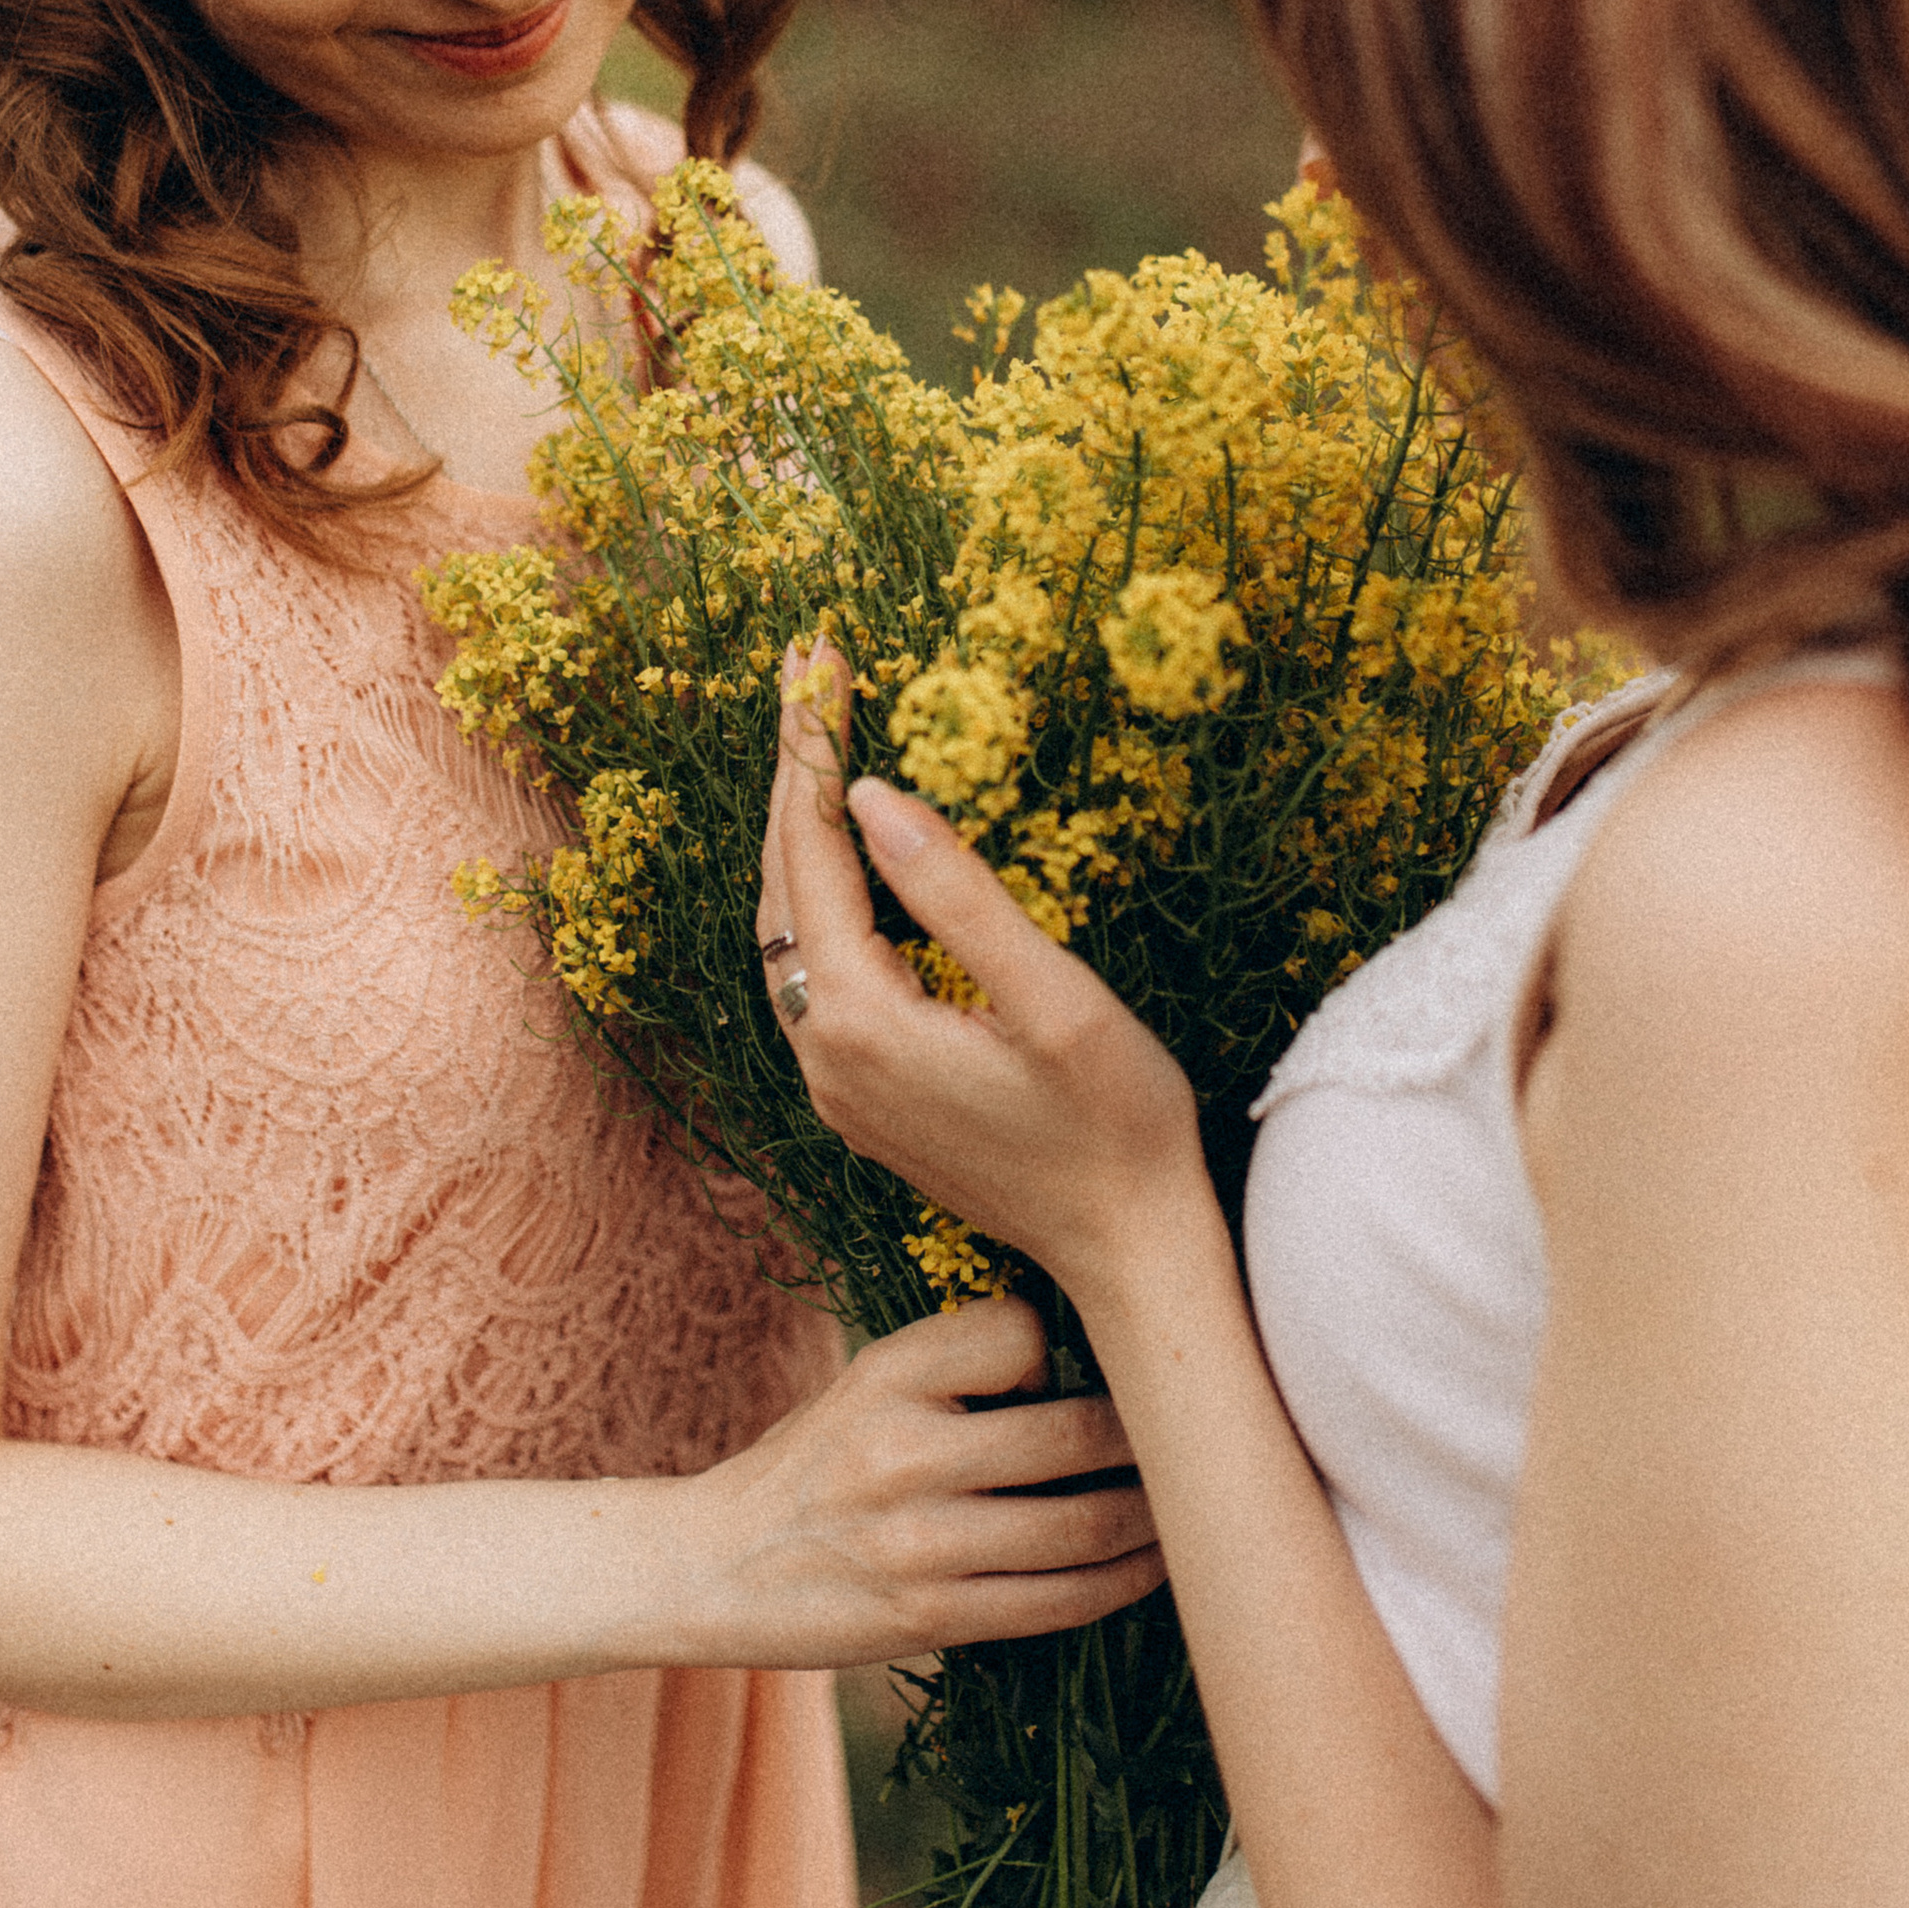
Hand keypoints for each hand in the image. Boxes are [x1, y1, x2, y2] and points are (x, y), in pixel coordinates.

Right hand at [690, 1292, 1163, 1663]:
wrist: (715, 1567)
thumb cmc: (817, 1461)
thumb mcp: (872, 1379)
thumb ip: (967, 1360)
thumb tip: (1104, 1349)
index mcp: (888, 1374)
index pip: (1025, 1334)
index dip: (1070, 1348)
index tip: (1085, 1366)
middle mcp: (902, 1453)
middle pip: (1075, 1436)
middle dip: (1156, 1439)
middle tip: (1207, 1432)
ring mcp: (918, 1545)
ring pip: (1083, 1528)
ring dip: (1156, 1519)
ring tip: (1199, 1506)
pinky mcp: (930, 1618)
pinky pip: (1059, 1602)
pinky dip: (1121, 1581)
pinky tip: (1152, 1565)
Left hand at [757, 641, 1213, 1319]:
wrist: (1127, 1250)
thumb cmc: (1116, 1123)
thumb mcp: (1053, 998)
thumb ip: (957, 893)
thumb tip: (867, 794)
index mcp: (865, 1023)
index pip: (811, 854)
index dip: (810, 750)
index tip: (814, 657)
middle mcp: (826, 1057)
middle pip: (781, 886)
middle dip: (792, 773)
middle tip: (806, 668)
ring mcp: (835, 1087)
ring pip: (786, 932)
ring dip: (798, 834)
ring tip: (815, 741)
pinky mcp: (859, 1103)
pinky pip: (812, 975)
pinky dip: (816, 898)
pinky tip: (840, 859)